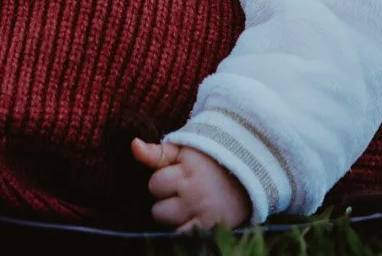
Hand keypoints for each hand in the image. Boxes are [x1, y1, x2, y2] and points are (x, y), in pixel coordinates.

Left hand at [132, 138, 250, 232]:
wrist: (247, 177)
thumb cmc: (207, 162)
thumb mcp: (183, 151)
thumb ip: (158, 152)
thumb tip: (134, 145)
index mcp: (188, 171)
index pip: (155, 185)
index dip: (162, 182)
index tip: (176, 177)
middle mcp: (196, 195)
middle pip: (159, 210)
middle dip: (166, 201)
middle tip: (182, 194)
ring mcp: (205, 214)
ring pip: (168, 224)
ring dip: (173, 217)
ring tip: (187, 206)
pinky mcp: (212, 228)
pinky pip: (183, 236)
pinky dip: (182, 230)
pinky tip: (190, 219)